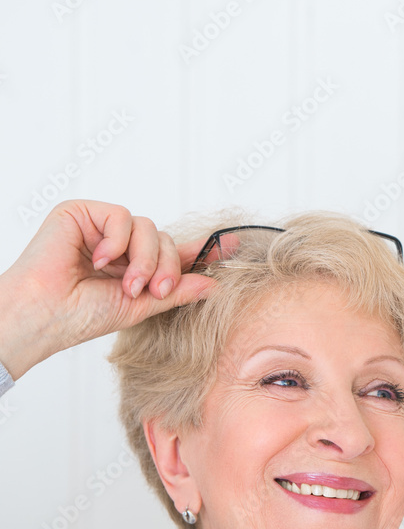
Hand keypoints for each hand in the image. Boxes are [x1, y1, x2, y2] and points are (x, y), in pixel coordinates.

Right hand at [0, 200, 215, 379]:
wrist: (46, 315)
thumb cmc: (81, 316)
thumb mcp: (140, 306)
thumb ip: (175, 292)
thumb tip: (213, 284)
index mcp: (132, 266)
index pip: (171, 252)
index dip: (201, 249)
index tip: (232, 244)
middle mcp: (119, 245)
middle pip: (163, 239)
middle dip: (165, 266)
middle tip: (154, 290)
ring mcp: (100, 227)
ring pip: (148, 227)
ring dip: (143, 258)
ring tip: (127, 284)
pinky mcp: (82, 213)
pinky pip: (121, 215)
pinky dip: (117, 241)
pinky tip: (100, 260)